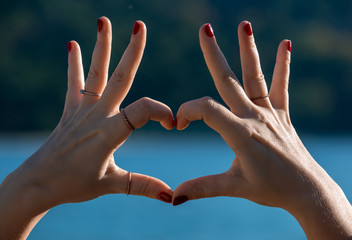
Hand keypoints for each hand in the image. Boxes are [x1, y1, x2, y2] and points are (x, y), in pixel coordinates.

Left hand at [0, 17, 172, 239]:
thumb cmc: (75, 184)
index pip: (144, 110)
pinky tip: (72, 44)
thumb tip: (172, 196)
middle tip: (140, 26)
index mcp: (111, 132)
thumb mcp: (113, 184)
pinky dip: (74, 64)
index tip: (173, 124)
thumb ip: (143, 185)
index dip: (163, 112)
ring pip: (96, 73)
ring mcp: (82, 110)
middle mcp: (98, 115)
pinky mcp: (71, 111)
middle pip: (120, 78)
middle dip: (132, 51)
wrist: (38, 183)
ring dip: (101, 46)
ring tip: (104, 21)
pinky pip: (74, 83)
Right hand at [173, 21, 351, 238]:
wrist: (306, 191)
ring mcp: (270, 114)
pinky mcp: (282, 115)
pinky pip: (282, 87)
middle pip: (228, 80)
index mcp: (239, 133)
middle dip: (213, 54)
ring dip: (248, 50)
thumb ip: (202, 187)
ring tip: (244, 24)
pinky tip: (285, 44)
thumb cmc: (270, 190)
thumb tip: (173, 197)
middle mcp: (254, 117)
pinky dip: (283, 66)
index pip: (206, 109)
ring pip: (255, 77)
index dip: (187, 111)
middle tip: (204, 29)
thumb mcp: (233, 187)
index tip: (180, 124)